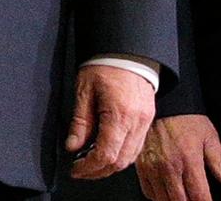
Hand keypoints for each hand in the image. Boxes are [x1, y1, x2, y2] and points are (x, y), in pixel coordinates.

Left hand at [66, 62, 156, 178]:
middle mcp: (136, 121)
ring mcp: (145, 121)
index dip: (89, 167)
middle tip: (81, 170)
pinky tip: (107, 151)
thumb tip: (73, 146)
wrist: (127, 50)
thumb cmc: (105, 64)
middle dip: (99, 171)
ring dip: (111, 165)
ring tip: (91, 163)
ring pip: (131, 157)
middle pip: (120, 161)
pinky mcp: (147, 118)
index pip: (106, 154)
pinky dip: (122, 154)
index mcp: (119, 114)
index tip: (76, 169)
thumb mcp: (84, 90)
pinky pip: (137, 146)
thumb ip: (80, 122)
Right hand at [134, 114, 220, 200]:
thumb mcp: (209, 137)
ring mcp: (153, 168)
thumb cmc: (186, 118)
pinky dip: (158, 197)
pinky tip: (167, 193)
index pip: (200, 197)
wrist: (162, 102)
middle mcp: (170, 167)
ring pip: (163, 200)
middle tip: (195, 198)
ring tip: (182, 197)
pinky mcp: (141, 166)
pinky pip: (148, 192)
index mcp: (190, 161)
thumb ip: (220, 162)